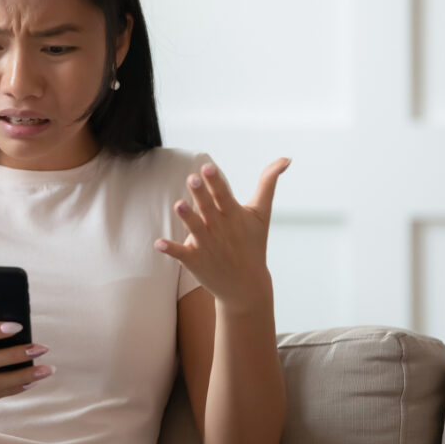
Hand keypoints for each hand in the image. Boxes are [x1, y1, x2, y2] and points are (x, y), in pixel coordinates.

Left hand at [154, 157, 290, 313]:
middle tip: (192, 178)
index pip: (223, 194)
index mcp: (234, 215)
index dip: (215, 181)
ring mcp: (207, 245)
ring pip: (195, 228)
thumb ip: (268, 182)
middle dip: (201, 194)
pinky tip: (158, 243)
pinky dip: (170, 249)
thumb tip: (286, 157)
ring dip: (187, 218)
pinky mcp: (195, 260)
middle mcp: (220, 228)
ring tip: (178, 205)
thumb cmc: (253, 243)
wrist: (246, 286)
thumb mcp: (261, 213)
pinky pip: (181, 253)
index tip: (207, 166)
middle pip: (208, 207)